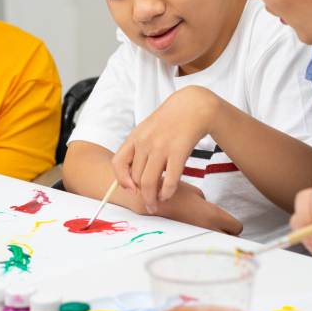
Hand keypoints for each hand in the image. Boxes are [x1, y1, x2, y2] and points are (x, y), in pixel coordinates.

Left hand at [111, 86, 219, 212]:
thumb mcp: (148, 130)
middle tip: (148, 203)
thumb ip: (139, 150)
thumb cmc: (170, 122)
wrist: (193, 106)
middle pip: (135, 177)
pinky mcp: (178, 152)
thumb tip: (132, 179)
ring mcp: (161, 147)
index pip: (118, 163)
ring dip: (152, 198)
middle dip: (141, 194)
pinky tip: (168, 195)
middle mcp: (145, 142)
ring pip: (149, 183)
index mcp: (135, 137)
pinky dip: (167, 192)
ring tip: (156, 203)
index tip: (131, 190)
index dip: (122, 181)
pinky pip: (169, 180)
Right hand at [151, 180, 242, 234]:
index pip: (236, 228)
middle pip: (229, 240)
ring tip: (200, 228)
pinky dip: (198, 240)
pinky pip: (199, 245)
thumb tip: (209, 212)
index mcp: (212, 215)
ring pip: (214, 243)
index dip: (232, 224)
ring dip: (212, 238)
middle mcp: (207, 229)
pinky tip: (189, 232)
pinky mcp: (185, 242)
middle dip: (226, 234)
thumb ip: (207, 203)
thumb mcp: (194, 192)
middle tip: (216, 226)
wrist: (147, 200)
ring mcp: (196, 238)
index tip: (226, 222)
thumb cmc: (170, 193)